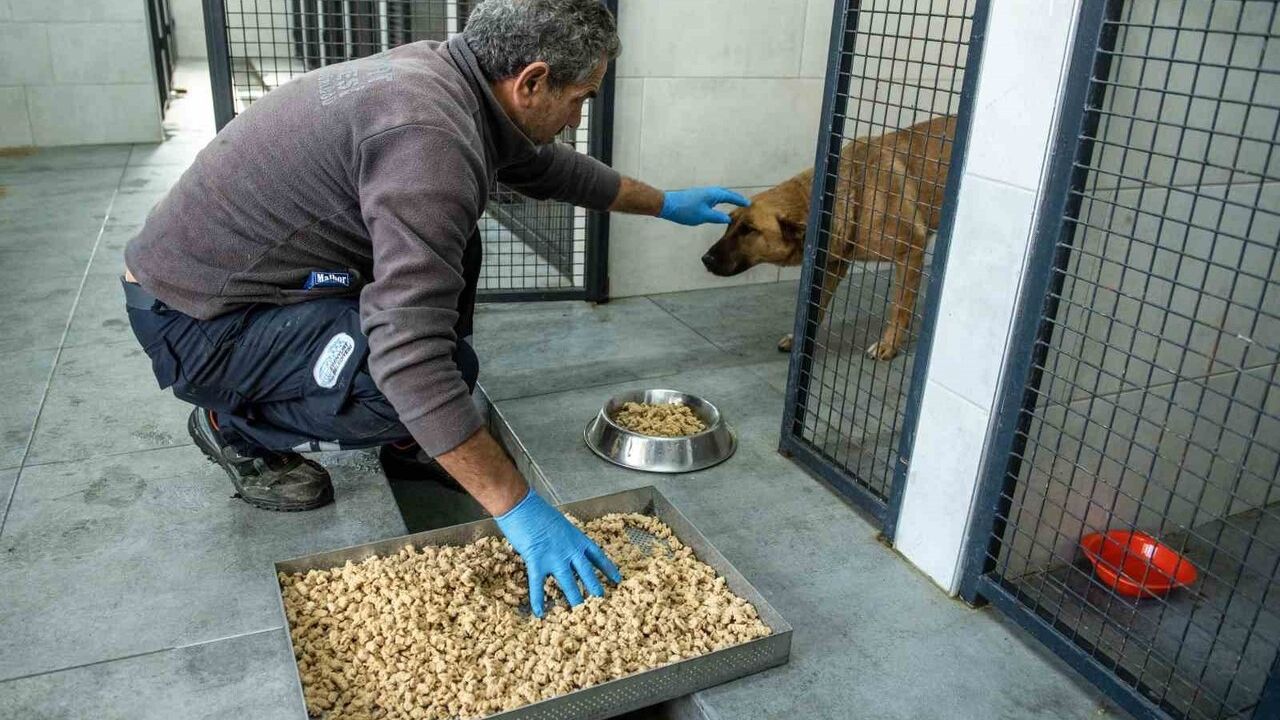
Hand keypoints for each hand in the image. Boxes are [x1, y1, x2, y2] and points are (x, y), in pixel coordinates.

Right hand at [494, 489, 622, 616]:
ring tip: (580, 613)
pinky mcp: (536, 561)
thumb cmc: (539, 511)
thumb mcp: (561, 524)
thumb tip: (565, 546)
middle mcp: (570, 549)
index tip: (617, 579)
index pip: (598, 556)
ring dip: (574, 598)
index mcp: (577, 539)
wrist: (523, 506)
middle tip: (602, 602)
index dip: (608, 569)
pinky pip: (538, 585)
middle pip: (587, 573)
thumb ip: (566, 539)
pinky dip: (538, 600)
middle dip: (595, 588)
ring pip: (569, 582)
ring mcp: (554, 556)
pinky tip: (539, 613)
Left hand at [659, 187, 750, 225]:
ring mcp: (703, 193)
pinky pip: (713, 197)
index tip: (749, 204)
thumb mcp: (704, 216)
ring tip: (735, 204)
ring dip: (728, 198)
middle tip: (744, 203)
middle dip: (735, 198)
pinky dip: (720, 200)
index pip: (730, 196)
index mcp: (713, 194)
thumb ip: (717, 217)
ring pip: (719, 195)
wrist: (667, 205)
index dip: (740, 200)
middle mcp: (709, 191)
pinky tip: (718, 205)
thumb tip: (728, 219)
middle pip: (726, 193)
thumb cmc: (686, 210)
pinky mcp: (697, 197)